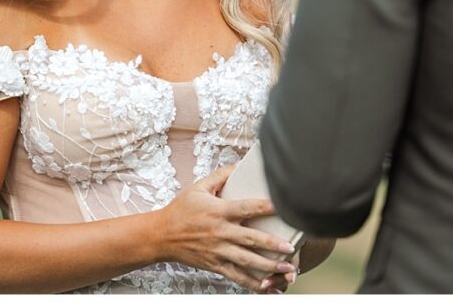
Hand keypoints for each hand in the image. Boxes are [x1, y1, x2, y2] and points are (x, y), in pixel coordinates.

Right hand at [156, 164, 297, 291]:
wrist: (161, 236)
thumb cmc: (180, 210)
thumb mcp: (198, 187)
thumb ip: (220, 176)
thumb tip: (239, 165)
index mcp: (219, 212)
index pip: (246, 208)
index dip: (266, 206)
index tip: (283, 206)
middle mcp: (221, 233)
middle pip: (251, 240)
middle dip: (273, 245)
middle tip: (291, 247)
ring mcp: (218, 251)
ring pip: (247, 261)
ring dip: (269, 266)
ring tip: (288, 268)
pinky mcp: (215, 265)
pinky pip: (237, 276)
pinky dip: (253, 284)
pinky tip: (269, 287)